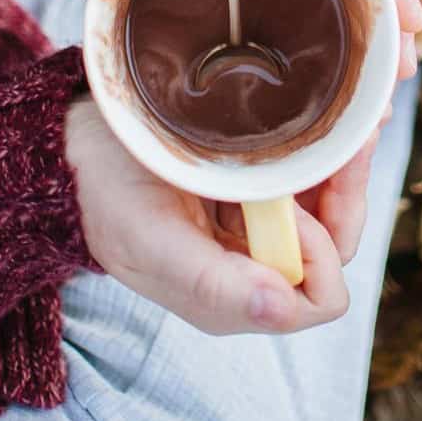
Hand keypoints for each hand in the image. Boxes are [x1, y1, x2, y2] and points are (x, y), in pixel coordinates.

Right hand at [66, 96, 355, 334]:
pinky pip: (307, 173)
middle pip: (336, 242)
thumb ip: (213, 282)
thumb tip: (279, 308)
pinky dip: (322, 145)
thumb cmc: (105, 196)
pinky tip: (326, 112)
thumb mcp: (151, 240)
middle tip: (348, 133)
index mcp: (234, 295)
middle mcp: (254, 264)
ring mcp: (255, 224)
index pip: (318, 292)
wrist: (73, 151)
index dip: (319, 246)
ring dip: (341, 160)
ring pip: (328, 202)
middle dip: (346, 189)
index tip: (291, 196)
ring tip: (347, 113)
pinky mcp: (252, 185)